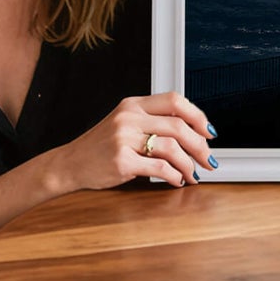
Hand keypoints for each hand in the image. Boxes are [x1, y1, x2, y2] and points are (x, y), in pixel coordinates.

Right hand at [53, 92, 215, 190]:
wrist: (70, 164)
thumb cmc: (101, 147)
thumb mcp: (124, 124)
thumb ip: (152, 122)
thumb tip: (192, 133)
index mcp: (133, 105)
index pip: (174, 100)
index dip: (197, 115)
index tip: (209, 131)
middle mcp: (129, 118)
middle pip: (178, 125)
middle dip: (200, 145)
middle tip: (208, 159)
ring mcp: (124, 139)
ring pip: (172, 147)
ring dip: (189, 164)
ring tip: (193, 174)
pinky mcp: (121, 161)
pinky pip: (159, 167)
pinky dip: (175, 176)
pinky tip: (177, 180)